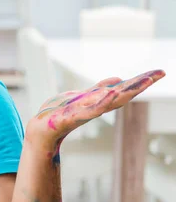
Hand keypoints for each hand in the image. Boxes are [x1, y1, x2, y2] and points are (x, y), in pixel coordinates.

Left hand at [27, 69, 165, 149]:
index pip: (124, 88)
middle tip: (159, 74)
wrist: (42, 129)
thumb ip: (99, 89)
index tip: (160, 72)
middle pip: (123, 94)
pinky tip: (112, 92)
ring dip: (128, 90)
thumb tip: (119, 79)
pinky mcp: (74, 117)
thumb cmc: (61, 112)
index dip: (141, 81)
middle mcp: (97, 106)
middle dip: (141, 84)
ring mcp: (87, 111)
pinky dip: (102, 102)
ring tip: (143, 80)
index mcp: (99, 100)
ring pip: (111, 101)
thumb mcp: (82, 96)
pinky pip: (92, 110)